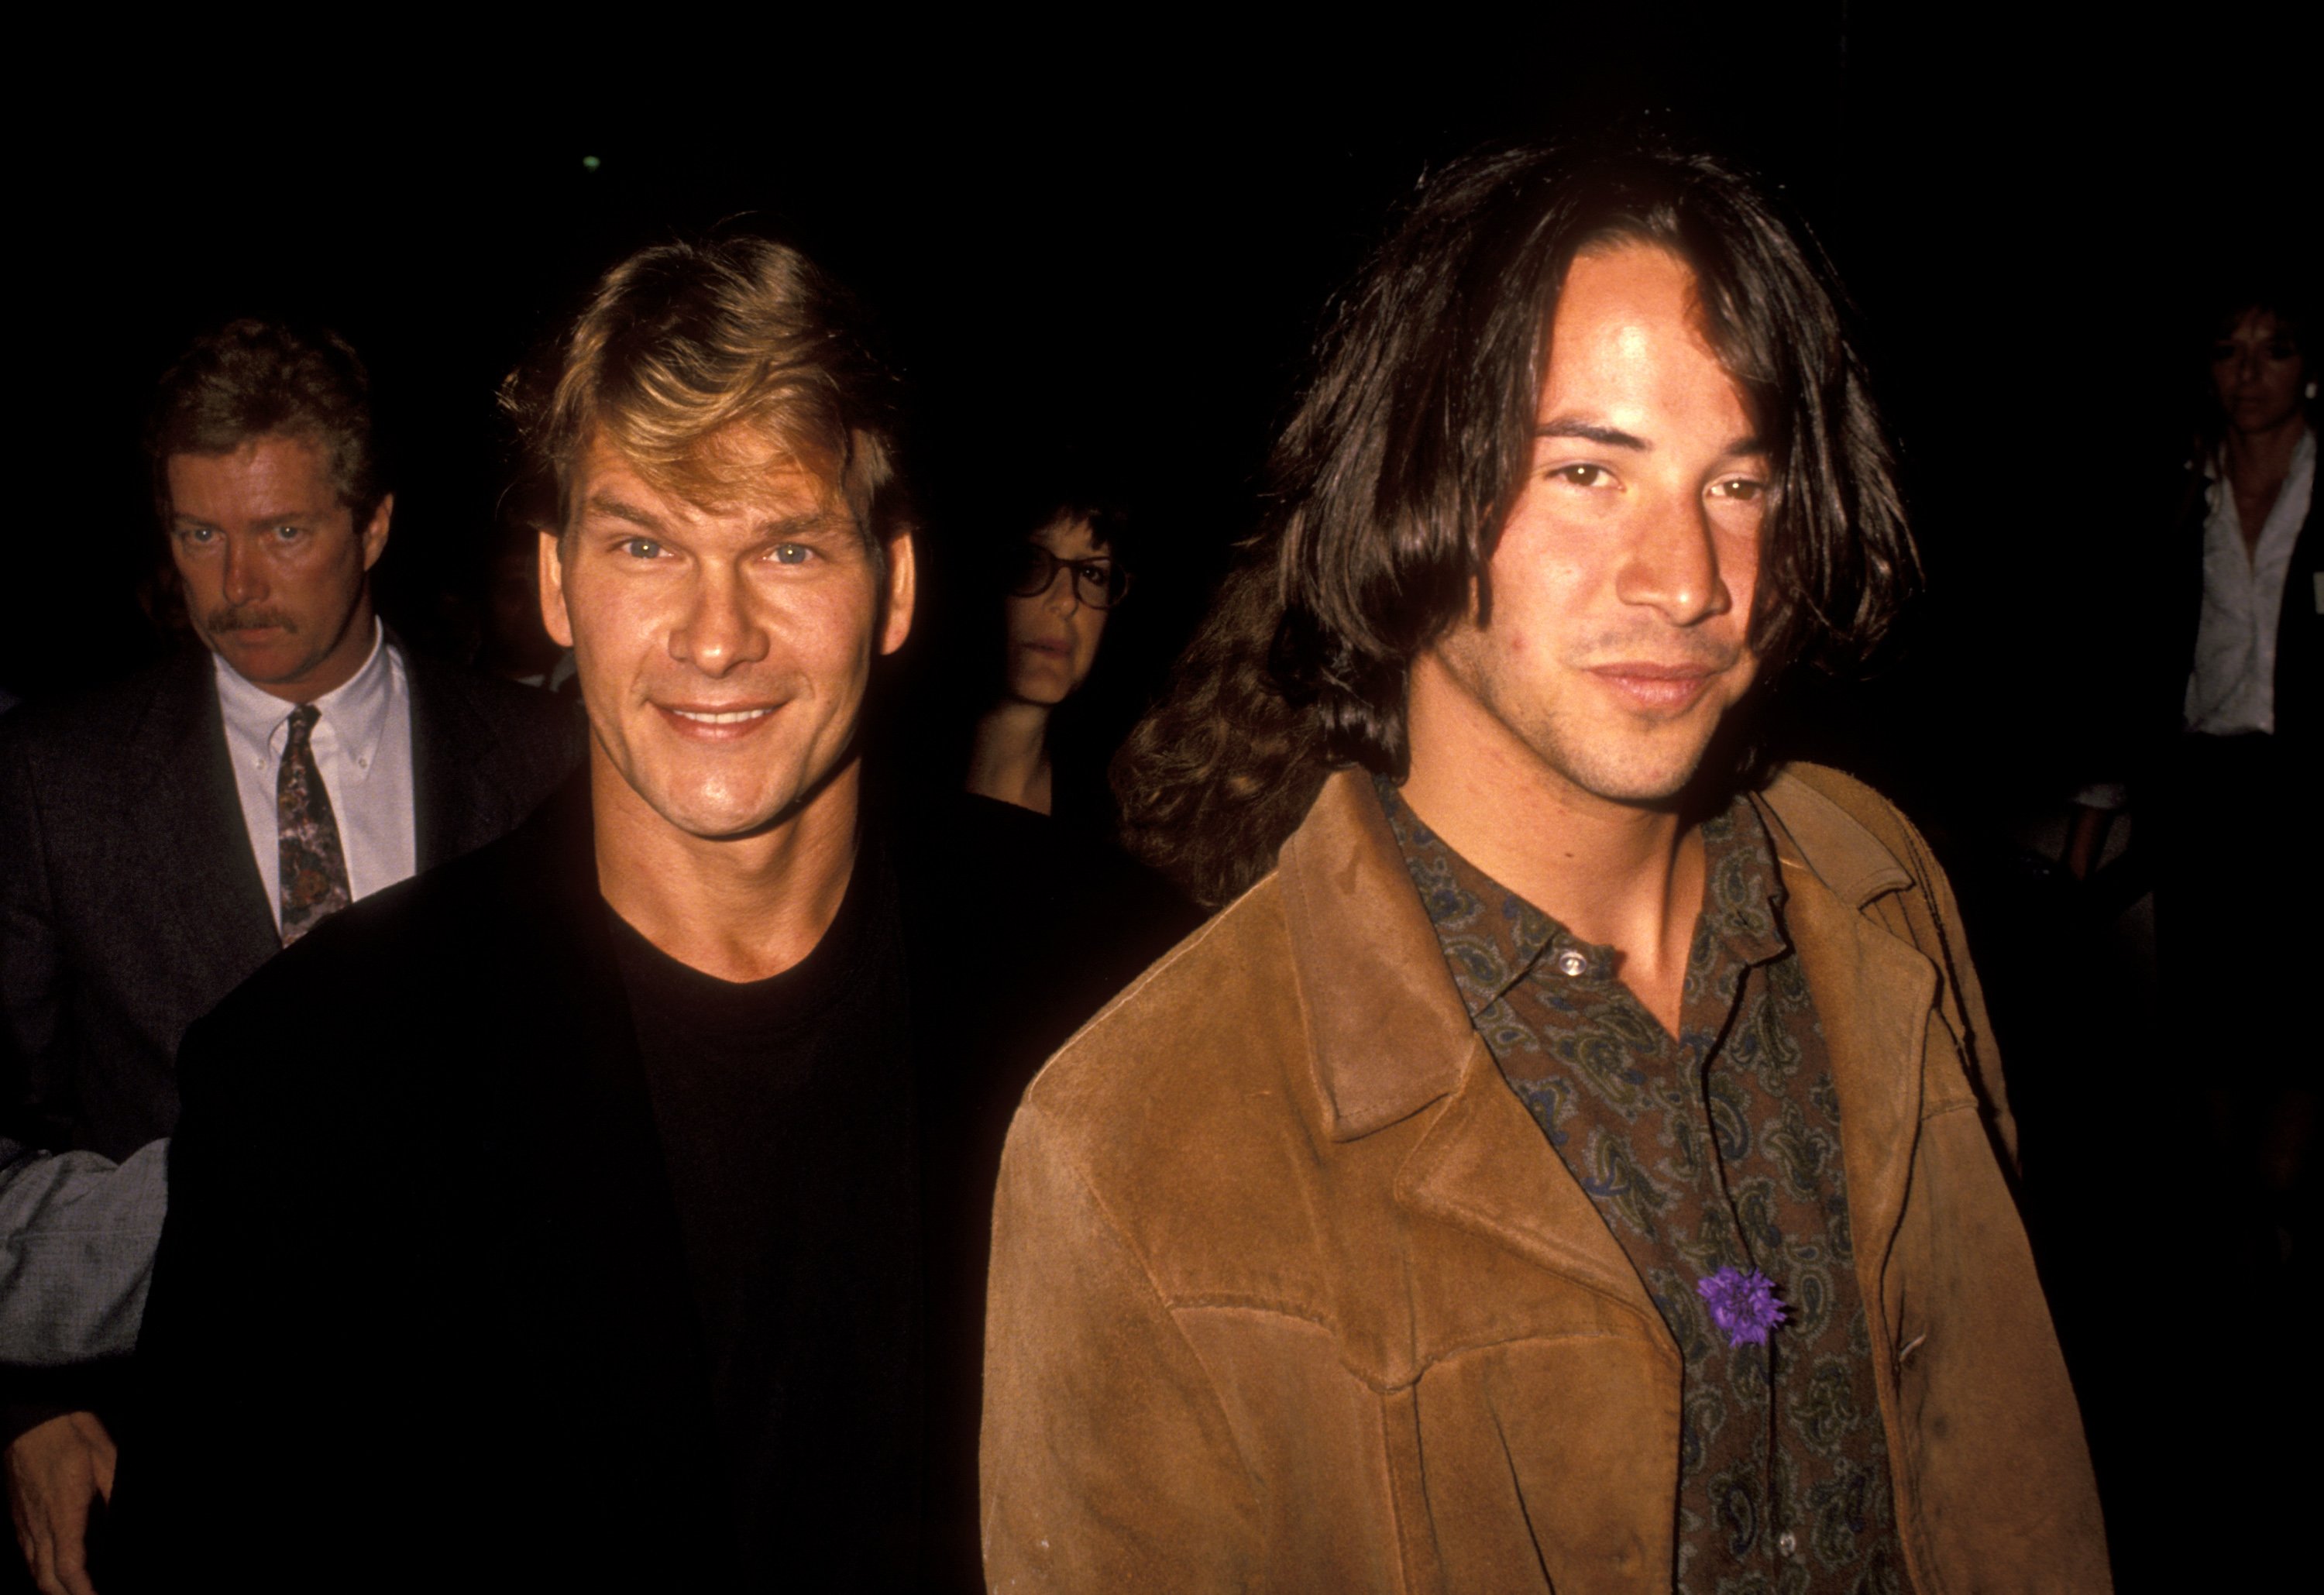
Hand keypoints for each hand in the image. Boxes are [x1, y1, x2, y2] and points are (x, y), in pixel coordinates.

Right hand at [6, 1412, 115, 1594]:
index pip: (69, 1568)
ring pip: (32, 1569)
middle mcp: (39, 1524)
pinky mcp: (19, 1514)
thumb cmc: (70, 1436)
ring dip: (51, 1587)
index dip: (82, 1591)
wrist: (32, 1420)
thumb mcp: (106, 1459)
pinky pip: (26, 1553)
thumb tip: (124, 1513)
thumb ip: (115, 1491)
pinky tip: (52, 1571)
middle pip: (46, 1579)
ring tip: (72, 1592)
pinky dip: (39, 1570)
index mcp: (63, 1514)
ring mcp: (25, 1521)